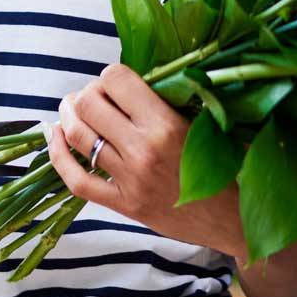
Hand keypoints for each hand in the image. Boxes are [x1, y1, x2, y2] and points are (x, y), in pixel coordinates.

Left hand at [47, 64, 240, 256]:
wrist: (241, 221)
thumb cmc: (231, 167)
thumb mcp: (210, 123)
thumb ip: (173, 99)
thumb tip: (138, 75)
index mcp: (166, 124)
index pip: (116, 80)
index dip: (112, 76)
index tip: (119, 83)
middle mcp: (143, 151)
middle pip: (89, 104)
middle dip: (87, 93)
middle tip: (95, 96)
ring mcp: (130, 180)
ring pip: (77, 136)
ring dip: (68, 116)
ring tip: (72, 108)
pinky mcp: (124, 205)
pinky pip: (76, 180)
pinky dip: (57, 156)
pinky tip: (54, 136)